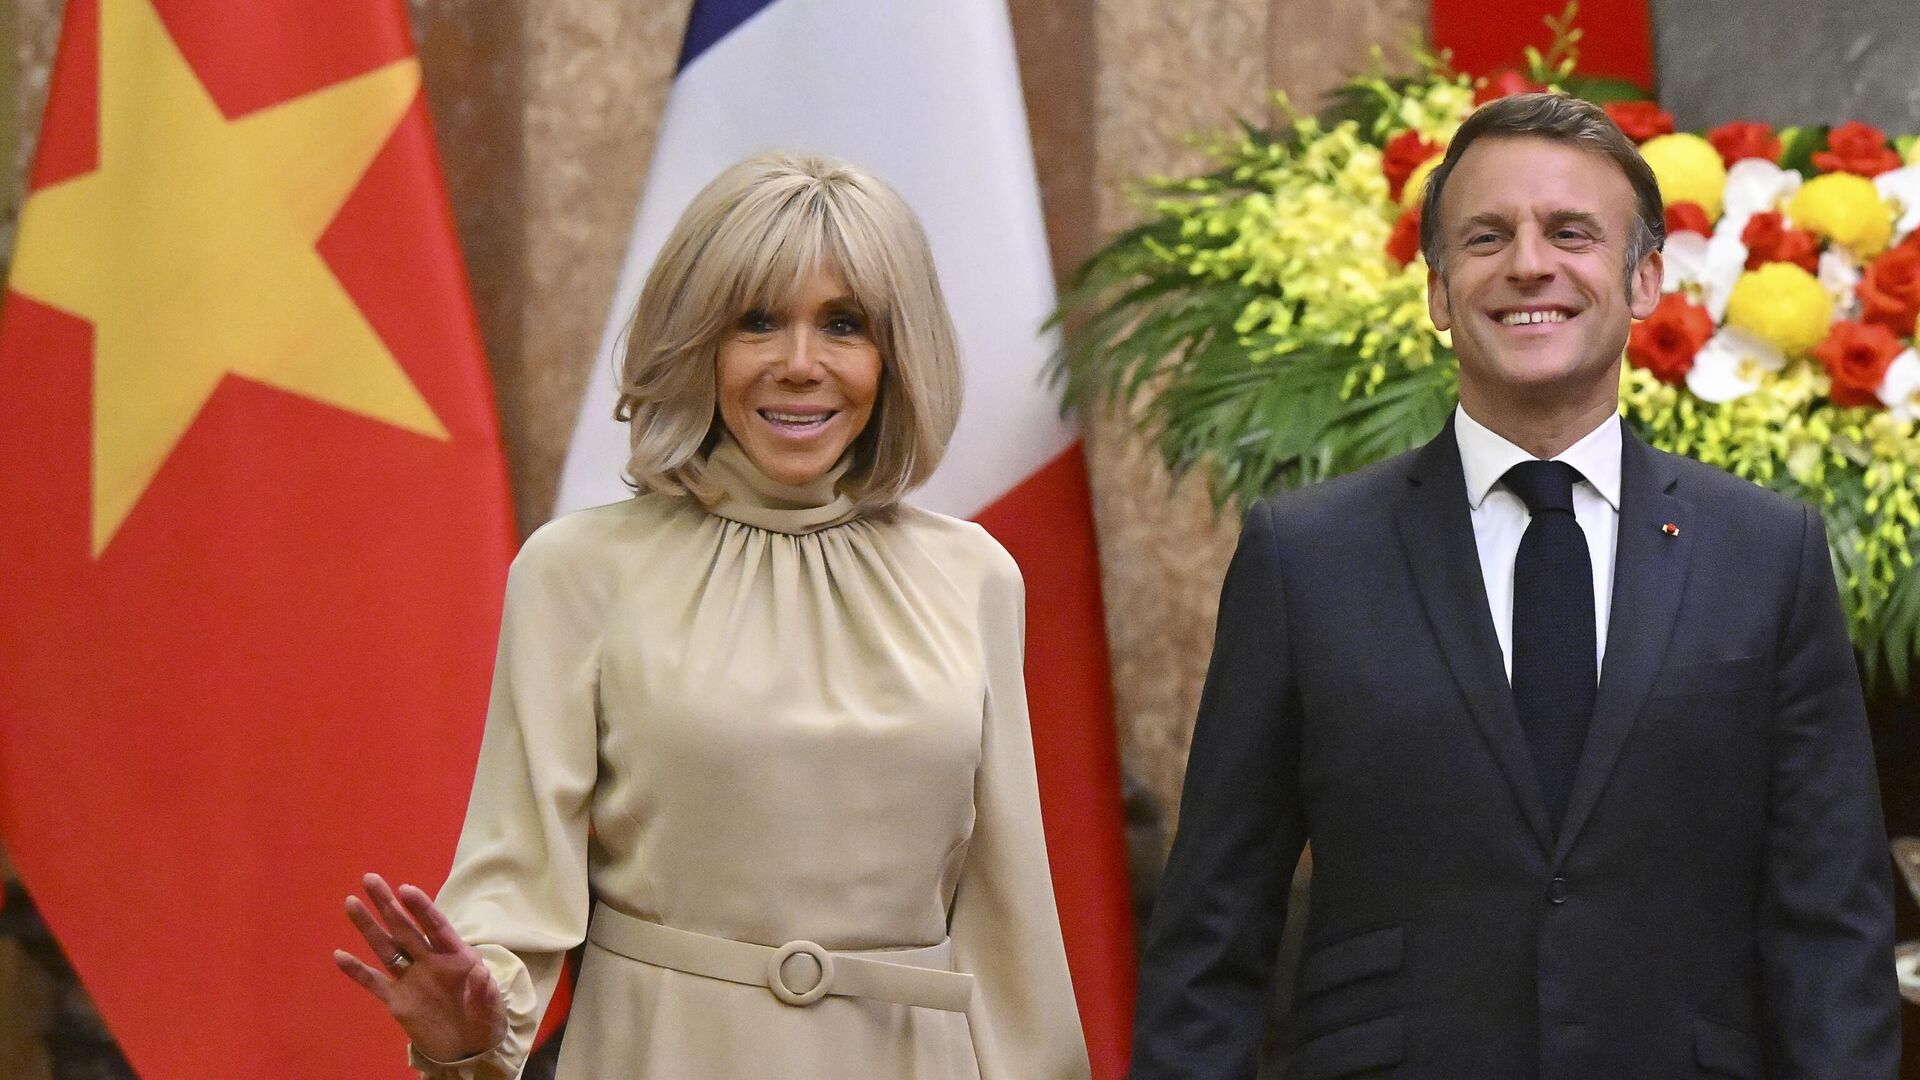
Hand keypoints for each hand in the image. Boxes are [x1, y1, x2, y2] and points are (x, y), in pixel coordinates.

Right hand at [334, 873, 507, 1062]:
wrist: (469, 1047)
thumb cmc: (485, 1019)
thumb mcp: (492, 1008)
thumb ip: (485, 992)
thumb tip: (481, 973)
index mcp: (456, 956)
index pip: (436, 927)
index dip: (422, 908)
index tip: (405, 889)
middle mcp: (430, 961)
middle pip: (406, 928)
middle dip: (388, 904)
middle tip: (370, 879)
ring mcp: (411, 979)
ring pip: (386, 948)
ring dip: (369, 927)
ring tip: (351, 902)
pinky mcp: (397, 1000)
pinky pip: (374, 982)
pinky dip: (357, 971)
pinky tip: (339, 955)